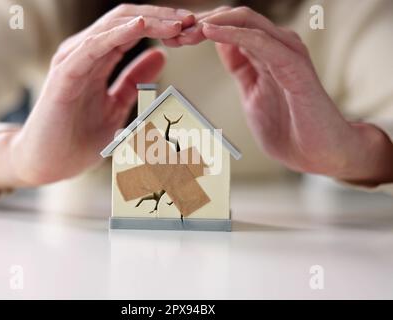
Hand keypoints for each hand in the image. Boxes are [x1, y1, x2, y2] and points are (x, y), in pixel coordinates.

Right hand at [0, 5, 194, 193]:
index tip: (193, 30)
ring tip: (177, 22)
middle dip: (162, 18)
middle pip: (127, 20)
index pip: (134, 29)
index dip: (164, 26)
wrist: (48, 164)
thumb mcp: (117, 105)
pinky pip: (93, 46)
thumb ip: (134, 80)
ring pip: (113, 26)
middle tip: (192, 21)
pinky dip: (117, 34)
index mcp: (98, 59)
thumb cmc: (78, 137)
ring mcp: (73, 60)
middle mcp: (85, 52)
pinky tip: (141, 27)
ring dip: (148, 21)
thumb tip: (160, 55)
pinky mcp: (65, 74)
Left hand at [178, 7, 392, 184]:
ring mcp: (287, 53)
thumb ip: (241, 68)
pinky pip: (261, 42)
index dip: (199, 29)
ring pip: (246, 21)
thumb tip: (222, 47)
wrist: (320, 153)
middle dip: (200, 22)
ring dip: (212, 23)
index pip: (228, 27)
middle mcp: (276, 46)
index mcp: (265, 53)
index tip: (172, 39)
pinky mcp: (295, 66)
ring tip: (185, 30)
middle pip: (234, 18)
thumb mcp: (253, 94)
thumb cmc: (289, 129)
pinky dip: (234, 34)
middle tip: (172, 32)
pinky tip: (211, 32)